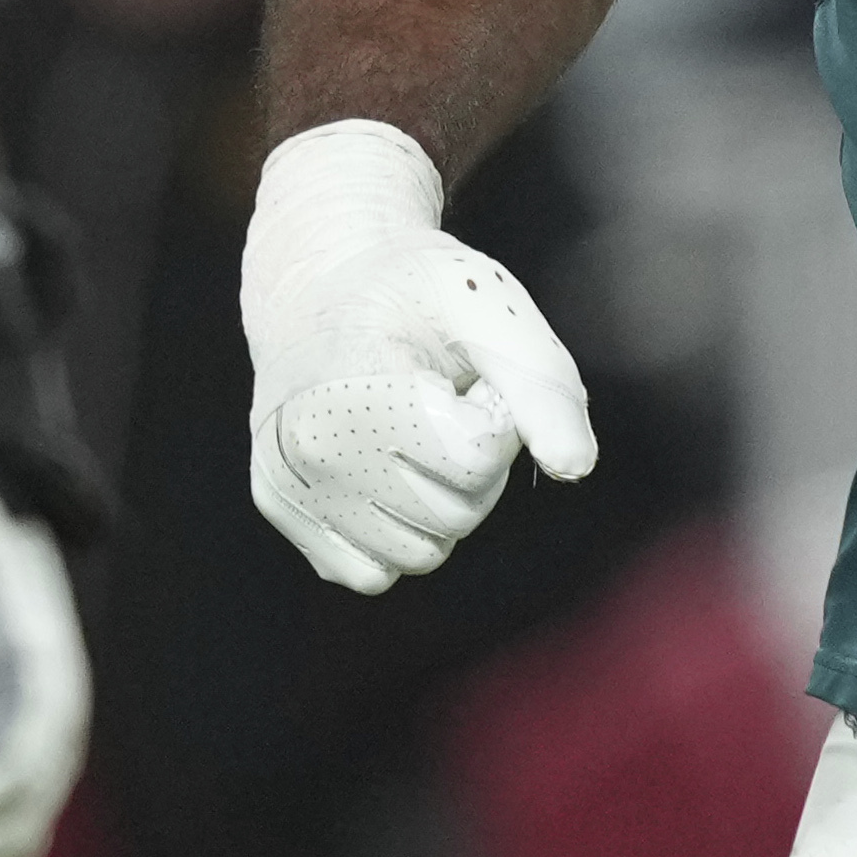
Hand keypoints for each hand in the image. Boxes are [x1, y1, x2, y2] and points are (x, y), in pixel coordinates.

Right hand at [243, 118, 595, 592]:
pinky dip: (395, 537)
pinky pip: (372, 574)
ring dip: (439, 504)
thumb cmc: (412, 291)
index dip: (495, 417)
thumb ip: (543, 385)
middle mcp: (311, 448)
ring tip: (411, 433)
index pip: (476, 459)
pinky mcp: (282, 511)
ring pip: (420, 554)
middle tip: (442, 400)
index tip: (470, 379)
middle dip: (474, 463)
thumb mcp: (487, 307)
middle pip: (455, 515)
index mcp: (357, 388)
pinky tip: (385, 472)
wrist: (318, 282)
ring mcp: (291, 487)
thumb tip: (574, 467)